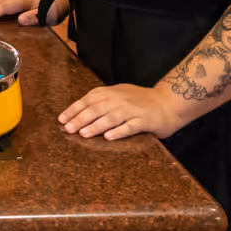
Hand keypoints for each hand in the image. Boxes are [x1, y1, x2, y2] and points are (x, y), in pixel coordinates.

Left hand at [59, 83, 184, 140]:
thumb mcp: (120, 95)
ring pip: (111, 117)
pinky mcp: (145, 121)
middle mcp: (120, 100)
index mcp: (112, 93)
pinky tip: (109, 137)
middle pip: (96, 108)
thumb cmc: (141, 101)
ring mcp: (133, 110)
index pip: (88, 100)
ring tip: (83, 134)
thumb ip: (102, 101)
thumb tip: (79, 112)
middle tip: (68, 128)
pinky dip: (119, 131)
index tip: (62, 119)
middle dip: (80, 118)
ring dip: (96, 126)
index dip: (74, 109)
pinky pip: (130, 126)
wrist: (169, 102)